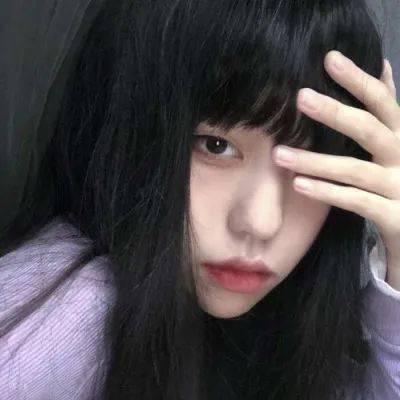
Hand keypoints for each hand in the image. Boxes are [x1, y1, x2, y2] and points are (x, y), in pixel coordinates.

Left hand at [272, 50, 399, 289]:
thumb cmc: (399, 181)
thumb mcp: (397, 143)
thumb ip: (387, 112)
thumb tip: (382, 66)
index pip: (382, 102)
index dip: (358, 79)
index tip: (330, 59)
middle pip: (370, 129)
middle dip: (335, 112)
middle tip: (301, 97)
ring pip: (355, 169)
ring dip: (315, 161)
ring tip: (279, 154)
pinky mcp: (394, 216)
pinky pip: (356, 201)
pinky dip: (327, 192)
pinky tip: (299, 184)